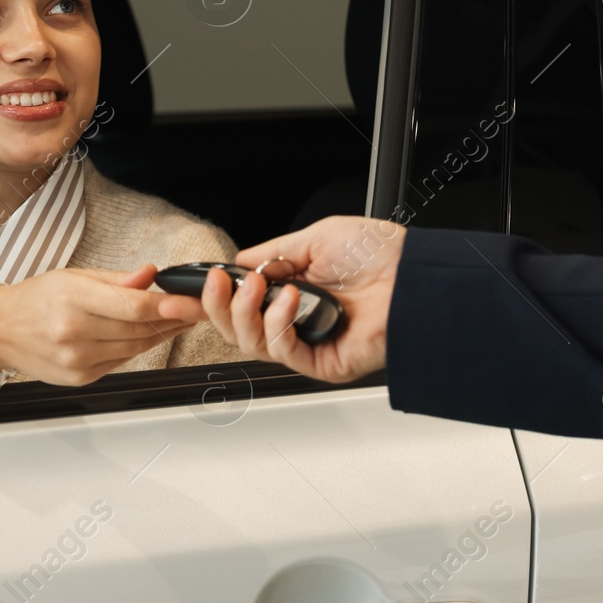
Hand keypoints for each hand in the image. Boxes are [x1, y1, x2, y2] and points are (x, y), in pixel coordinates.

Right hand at [0, 265, 203, 386]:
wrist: (1, 330)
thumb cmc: (37, 298)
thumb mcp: (74, 276)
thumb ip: (117, 279)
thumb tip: (151, 275)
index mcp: (72, 299)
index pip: (135, 307)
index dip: (171, 306)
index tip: (194, 302)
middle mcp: (73, 333)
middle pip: (139, 330)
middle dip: (173, 320)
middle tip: (194, 309)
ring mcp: (76, 360)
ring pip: (134, 348)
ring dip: (160, 335)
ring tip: (177, 320)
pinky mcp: (79, 377)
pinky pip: (120, 362)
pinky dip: (137, 348)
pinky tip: (147, 336)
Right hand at [185, 216, 403, 382]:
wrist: (414, 275)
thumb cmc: (378, 255)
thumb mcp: (313, 238)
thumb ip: (271, 253)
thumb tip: (238, 261)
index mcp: (290, 295)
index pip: (239, 306)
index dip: (210, 300)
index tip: (188, 288)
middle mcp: (294, 322)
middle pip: (234, 330)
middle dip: (218, 306)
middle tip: (219, 283)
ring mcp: (307, 345)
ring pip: (250, 344)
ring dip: (247, 312)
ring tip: (262, 286)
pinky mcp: (322, 363)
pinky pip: (282, 353)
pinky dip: (277, 325)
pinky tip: (289, 301)